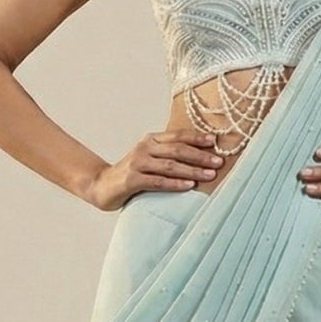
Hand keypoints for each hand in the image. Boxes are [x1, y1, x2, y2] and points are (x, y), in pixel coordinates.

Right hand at [89, 130, 223, 210]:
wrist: (101, 185)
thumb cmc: (132, 174)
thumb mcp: (149, 159)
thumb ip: (168, 155)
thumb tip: (200, 157)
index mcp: (151, 140)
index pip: (178, 136)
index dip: (197, 137)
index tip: (216, 142)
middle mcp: (144, 148)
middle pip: (178, 149)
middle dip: (200, 156)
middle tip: (219, 162)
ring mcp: (137, 163)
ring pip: (170, 165)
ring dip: (192, 170)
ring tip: (210, 175)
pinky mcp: (132, 180)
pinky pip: (158, 181)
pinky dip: (175, 183)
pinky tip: (189, 186)